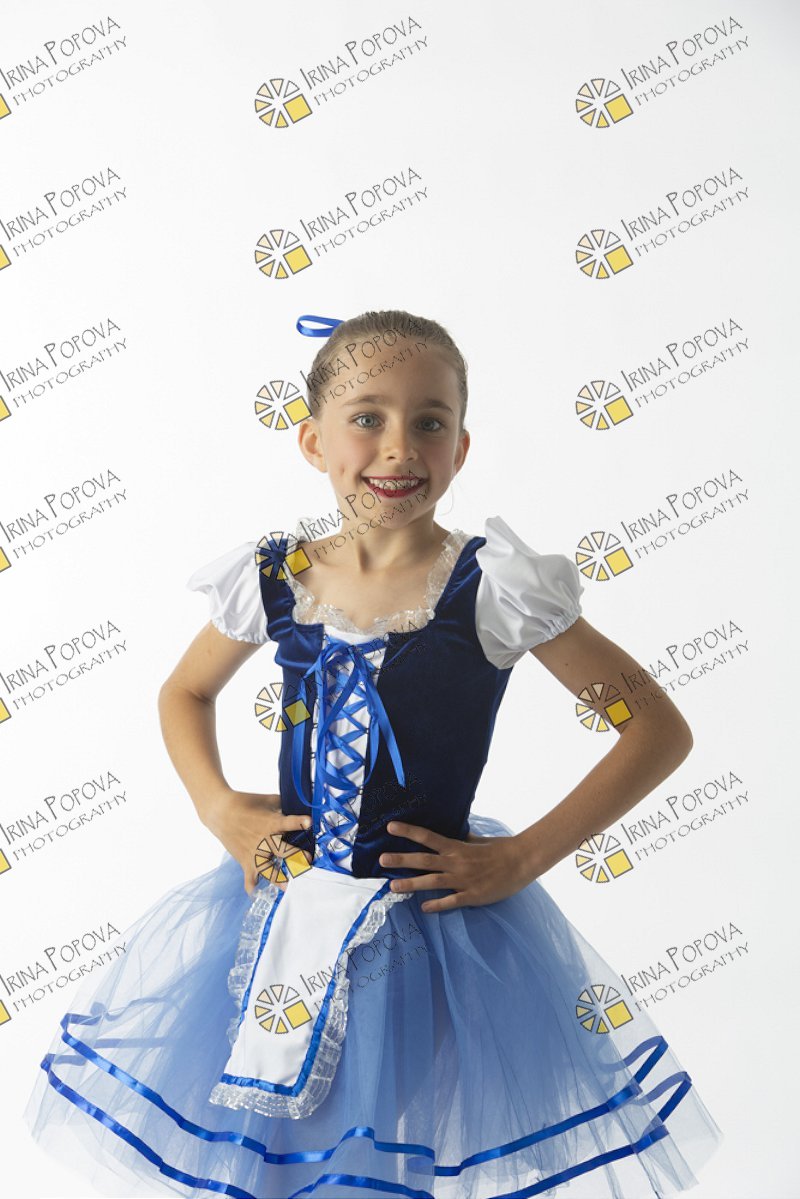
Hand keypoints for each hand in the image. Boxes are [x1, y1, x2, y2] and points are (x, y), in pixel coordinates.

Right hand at [200, 788, 313, 895]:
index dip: (299, 822)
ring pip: (268, 869)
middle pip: (283, 850)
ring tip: (288, 887)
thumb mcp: (268, 799)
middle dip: (296, 856)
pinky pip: (249, 877)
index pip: (288, 822)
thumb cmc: (246, 802)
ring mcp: (255, 852)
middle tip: (308, 860)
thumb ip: (284, 804)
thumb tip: (300, 805)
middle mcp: (265, 839)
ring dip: (278, 878)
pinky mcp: (245, 860)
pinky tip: (256, 893)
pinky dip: (251, 886)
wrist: (221, 811)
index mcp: (272, 823)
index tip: (309, 822)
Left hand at [379, 821, 527, 912]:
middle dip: (402, 860)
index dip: (409, 831)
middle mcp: (456, 862)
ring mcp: (463, 879)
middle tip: (381, 859)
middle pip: (424, 860)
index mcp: (457, 847)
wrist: (522, 860)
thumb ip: (461, 840)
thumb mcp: (477, 841)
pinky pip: (451, 901)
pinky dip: (437, 905)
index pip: (427, 837)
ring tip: (392, 886)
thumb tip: (450, 835)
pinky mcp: (473, 895)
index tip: (390, 827)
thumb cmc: (500, 849)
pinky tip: (424, 908)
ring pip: (432, 882)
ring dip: (412, 884)